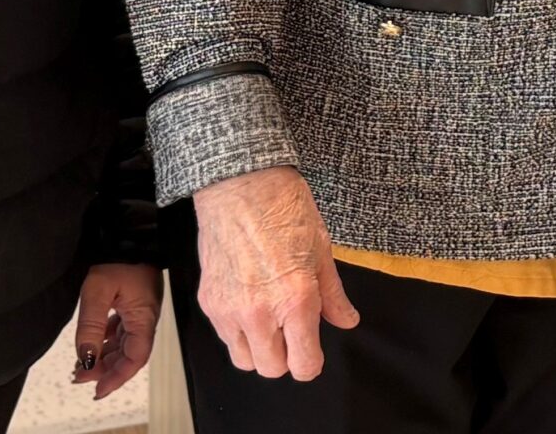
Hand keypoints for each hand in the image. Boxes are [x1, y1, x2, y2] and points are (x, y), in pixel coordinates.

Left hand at [70, 262, 163, 399]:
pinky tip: (94, 342)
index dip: (118, 377)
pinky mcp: (134, 302)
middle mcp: (145, 317)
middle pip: (129, 354)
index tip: (98, 389)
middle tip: (80, 377)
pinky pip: (123, 330)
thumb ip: (91, 327)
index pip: (136, 358)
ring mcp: (140, 309)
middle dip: (106, 369)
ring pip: (125, 343)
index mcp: (143, 317)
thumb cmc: (118, 258)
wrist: (131, 229)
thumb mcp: (98, 292)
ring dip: (106, 356)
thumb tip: (86, 360)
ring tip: (82, 365)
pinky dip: (108, 341)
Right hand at [194, 165, 356, 380]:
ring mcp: (229, 310)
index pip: (303, 365)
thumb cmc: (283, 207)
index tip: (314, 353)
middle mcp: (259, 312)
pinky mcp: (209, 303)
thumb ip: (333, 295)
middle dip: (286, 357)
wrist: (241, 184)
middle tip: (293, 332)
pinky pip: (224, 338)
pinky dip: (238, 332)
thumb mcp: (322, 248)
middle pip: (272, 370)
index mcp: (295, 299)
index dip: (312, 362)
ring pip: (245, 361)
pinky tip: (249, 305)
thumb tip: (346, 320)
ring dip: (260, 350)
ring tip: (270, 320)